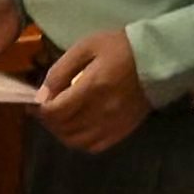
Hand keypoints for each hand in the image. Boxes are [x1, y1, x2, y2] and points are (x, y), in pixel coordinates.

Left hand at [36, 27, 149, 151]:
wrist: (159, 58)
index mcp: (92, 88)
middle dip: (48, 120)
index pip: (56, 111)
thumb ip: (61, 70)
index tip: (34, 102)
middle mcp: (102, 111)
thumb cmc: (121, 47)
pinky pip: (94, 146)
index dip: (40, 110)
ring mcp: (114, 124)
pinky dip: (80, 141)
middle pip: (63, 128)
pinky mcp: (123, 130)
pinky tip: (77, 128)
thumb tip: (43, 94)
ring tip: (59, 118)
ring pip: (76, 141)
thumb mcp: (86, 47)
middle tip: (44, 108)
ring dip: (61, 132)